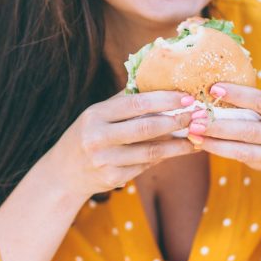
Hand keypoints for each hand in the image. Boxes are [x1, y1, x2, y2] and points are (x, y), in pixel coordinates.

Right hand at [41, 89, 198, 200]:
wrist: (63, 173)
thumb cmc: (87, 135)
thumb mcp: (97, 114)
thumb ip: (124, 100)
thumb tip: (158, 81)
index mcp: (96, 114)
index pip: (136, 103)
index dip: (165, 99)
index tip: (187, 96)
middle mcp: (98, 137)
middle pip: (147, 128)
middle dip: (177, 121)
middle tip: (197, 116)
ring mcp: (105, 160)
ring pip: (151, 151)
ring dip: (178, 145)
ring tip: (196, 137)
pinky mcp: (113, 178)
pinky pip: (146, 166)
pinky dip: (164, 157)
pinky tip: (177, 151)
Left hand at [188, 82, 260, 178]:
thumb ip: (252, 103)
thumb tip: (214, 90)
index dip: (238, 94)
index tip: (213, 88)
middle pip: (249, 129)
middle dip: (219, 124)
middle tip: (195, 117)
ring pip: (242, 148)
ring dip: (214, 140)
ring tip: (193, 132)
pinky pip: (239, 158)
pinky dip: (219, 150)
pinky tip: (203, 143)